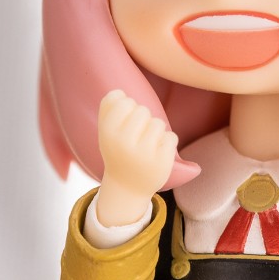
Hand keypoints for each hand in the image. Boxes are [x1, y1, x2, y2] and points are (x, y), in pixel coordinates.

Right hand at [95, 89, 177, 227]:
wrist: (128, 187)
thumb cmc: (118, 151)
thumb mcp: (106, 131)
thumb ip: (108, 107)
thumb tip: (119, 92)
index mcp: (107, 132)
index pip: (121, 98)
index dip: (127, 106)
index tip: (125, 121)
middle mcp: (123, 142)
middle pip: (142, 109)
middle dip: (143, 120)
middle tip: (137, 137)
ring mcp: (143, 153)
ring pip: (158, 123)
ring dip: (156, 132)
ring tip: (147, 147)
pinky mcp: (162, 162)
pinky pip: (172, 137)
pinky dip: (167, 144)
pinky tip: (157, 155)